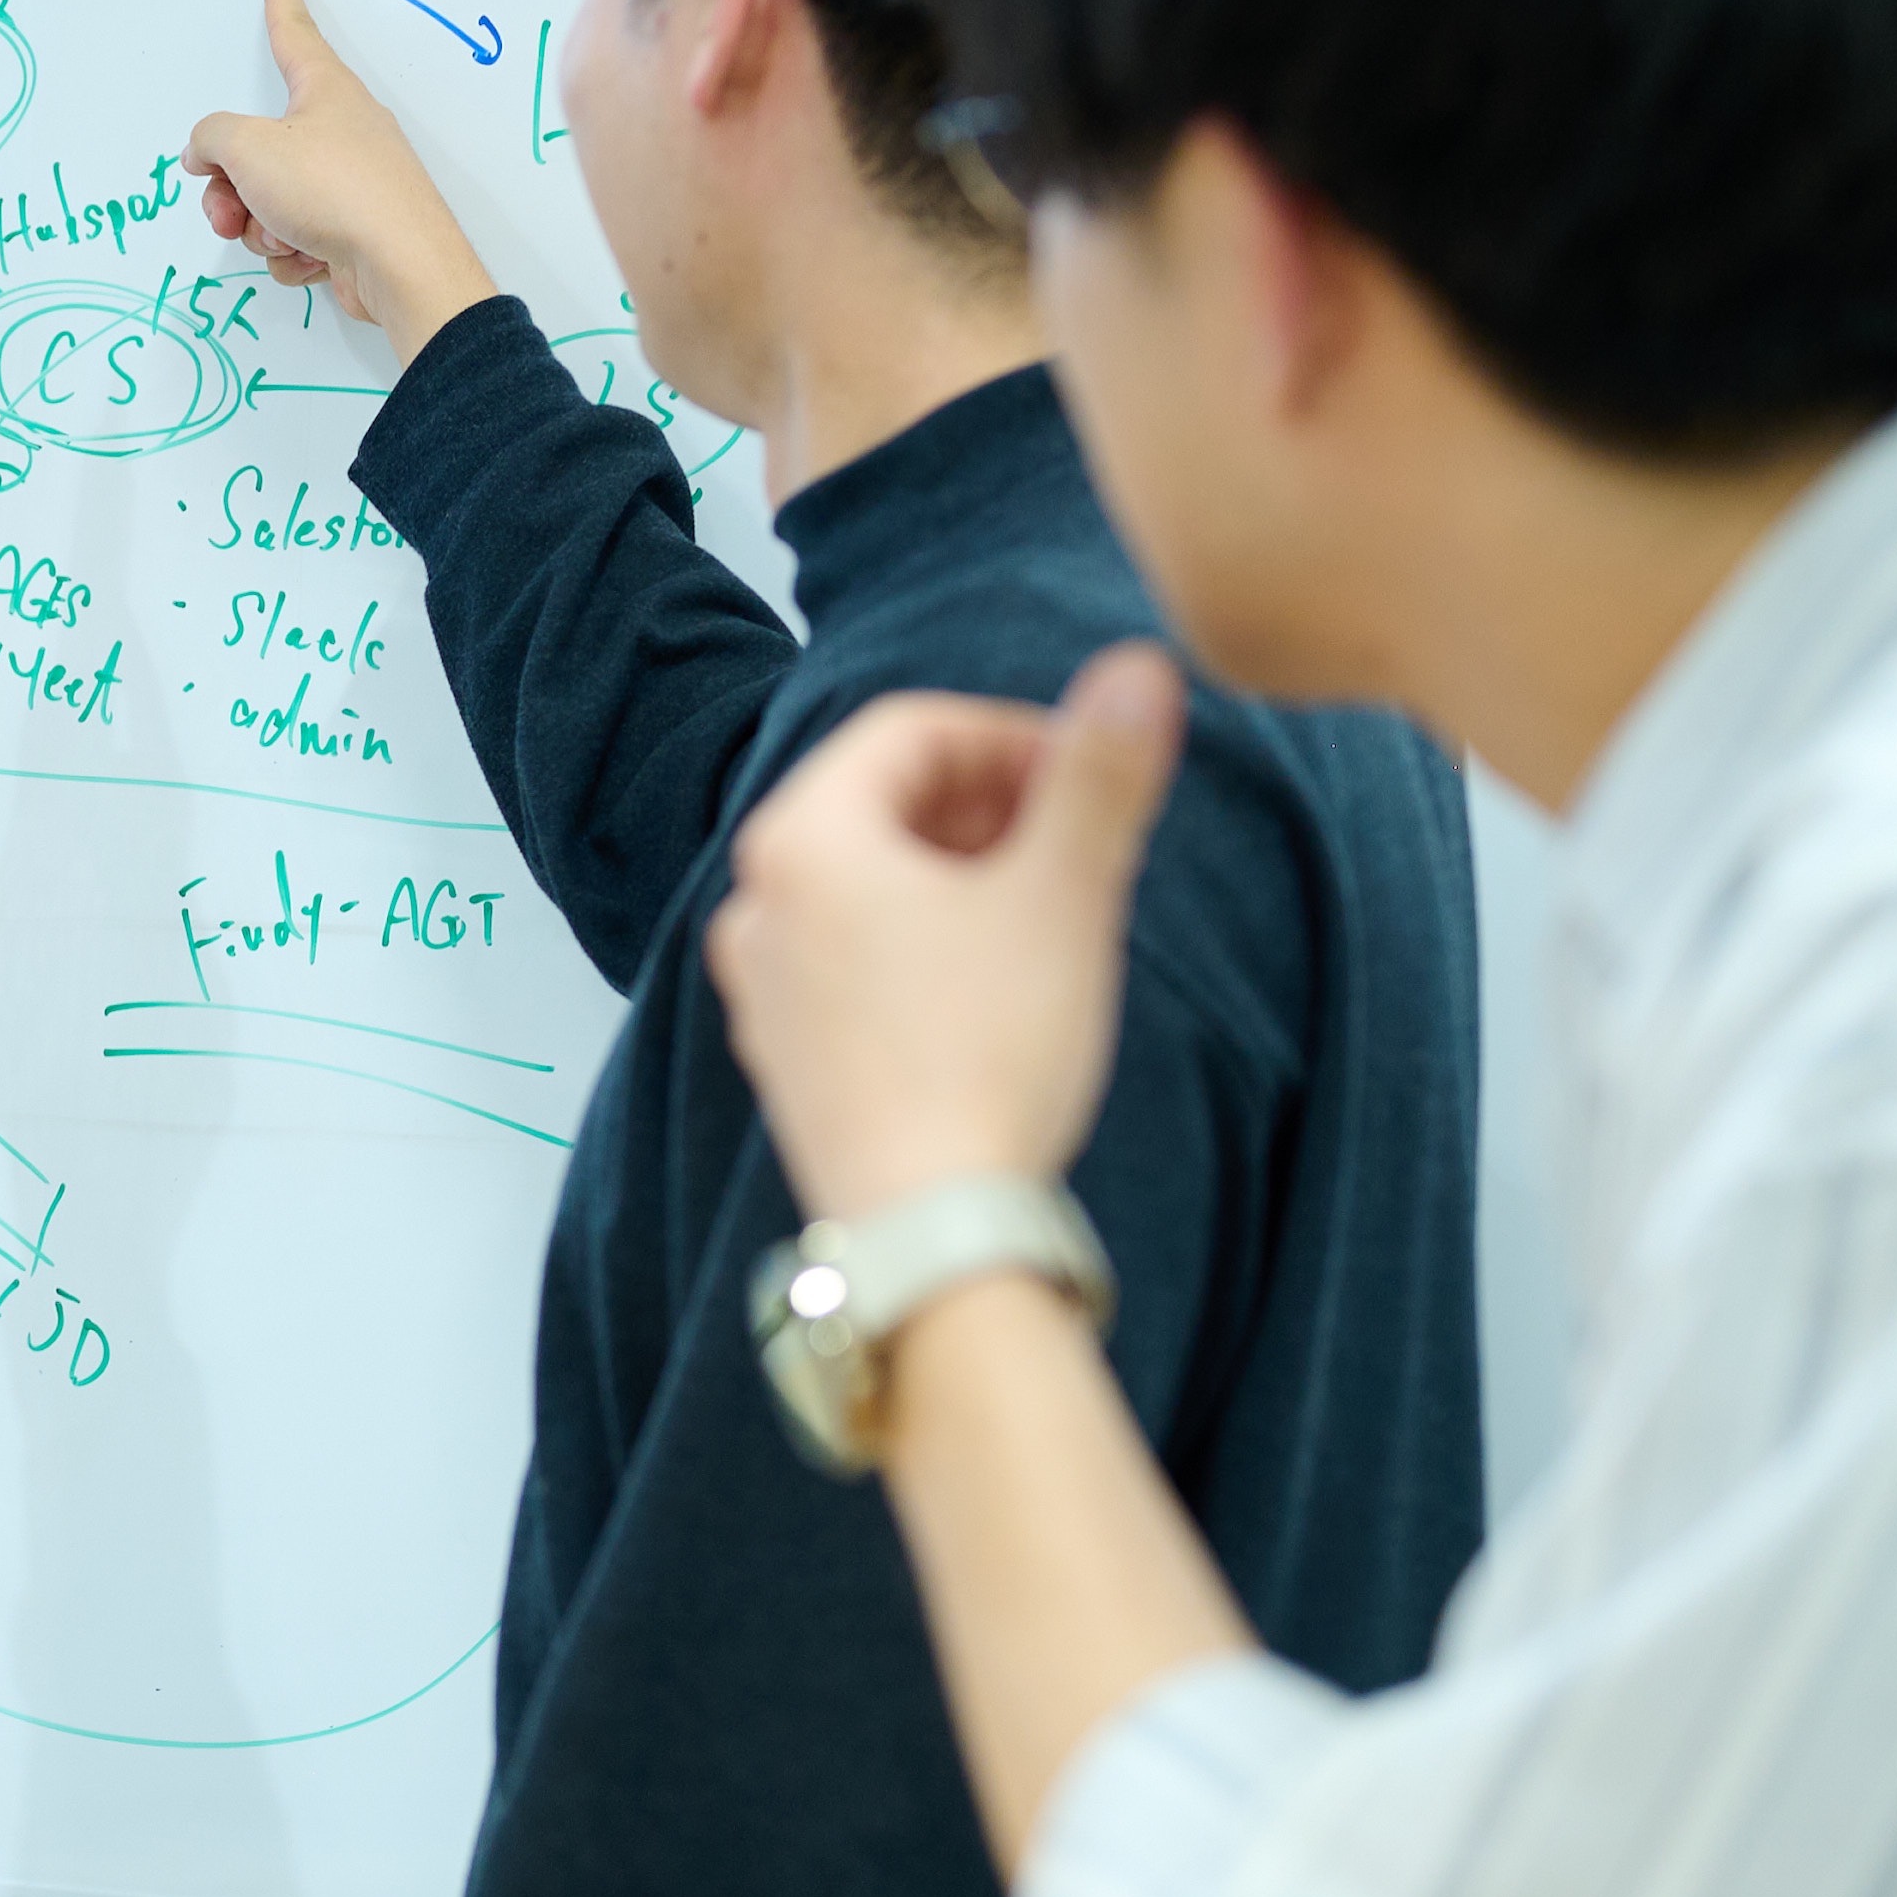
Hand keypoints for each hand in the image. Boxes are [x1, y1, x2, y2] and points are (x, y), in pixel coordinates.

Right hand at [183, 0, 499, 361]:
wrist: (399, 265)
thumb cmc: (333, 189)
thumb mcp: (249, 149)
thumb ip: (212, 139)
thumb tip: (205, 153)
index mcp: (325, 91)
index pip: (293, 36)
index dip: (280, 3)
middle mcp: (343, 129)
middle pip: (261, 144)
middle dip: (232, 184)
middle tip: (227, 209)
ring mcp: (352, 181)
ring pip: (274, 197)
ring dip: (260, 224)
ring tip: (278, 236)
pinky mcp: (356, 229)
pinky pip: (299, 236)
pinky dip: (292, 252)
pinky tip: (307, 258)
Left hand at [704, 643, 1187, 1220]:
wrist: (928, 1229)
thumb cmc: (986, 1052)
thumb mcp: (1061, 896)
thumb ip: (1099, 776)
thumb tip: (1142, 667)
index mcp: (800, 839)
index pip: (909, 731)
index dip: (1013, 735)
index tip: (1093, 772)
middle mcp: (754, 901)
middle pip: (880, 802)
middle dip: (987, 802)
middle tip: (1080, 836)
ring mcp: (758, 983)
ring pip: (867, 882)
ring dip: (959, 871)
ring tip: (1049, 908)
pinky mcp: (783, 1054)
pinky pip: (852, 957)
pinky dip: (923, 940)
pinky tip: (996, 986)